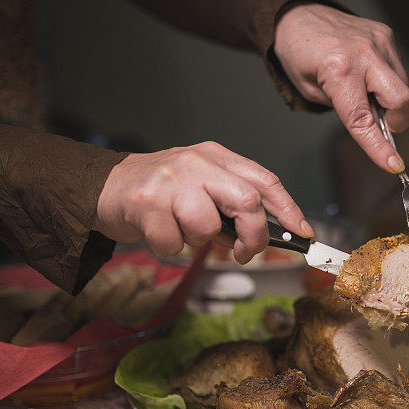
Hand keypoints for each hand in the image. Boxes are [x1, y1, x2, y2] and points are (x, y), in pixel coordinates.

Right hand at [94, 141, 312, 262]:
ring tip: (181, 228)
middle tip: (244, 251)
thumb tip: (271, 232)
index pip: (265, 180)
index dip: (289, 209)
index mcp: (217, 157)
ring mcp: (172, 181)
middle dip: (253, 235)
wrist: (105, 186)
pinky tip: (158, 230)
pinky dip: (170, 247)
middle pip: (248, 201)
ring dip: (199, 240)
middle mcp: (197, 163)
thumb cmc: (161, 191)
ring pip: (208, 226)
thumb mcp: (202, 184)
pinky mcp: (147, 202)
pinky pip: (174, 241)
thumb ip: (233, 201)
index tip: (303, 233)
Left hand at [274, 3, 408, 172]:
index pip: (364, 120)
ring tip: (365, 92)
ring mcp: (379, 42)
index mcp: (338, 70)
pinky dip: (388, 83)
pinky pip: (399, 70)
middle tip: (380, 123)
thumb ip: (345, 112)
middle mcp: (363, 53)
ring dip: (390, 101)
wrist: (298, 15)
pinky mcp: (386, 36)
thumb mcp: (312, 92)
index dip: (379, 147)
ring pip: (404, 87)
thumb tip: (375, 130)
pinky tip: (369, 77)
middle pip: (401, 100)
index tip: (394, 165)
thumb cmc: (300, 56)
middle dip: (396, 121)